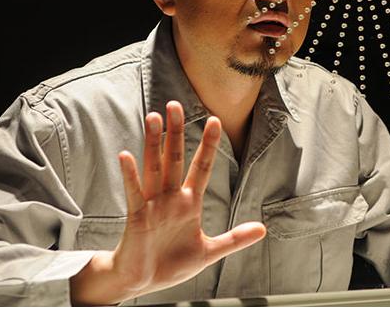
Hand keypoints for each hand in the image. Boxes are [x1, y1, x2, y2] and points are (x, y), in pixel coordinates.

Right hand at [70, 101, 265, 304]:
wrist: (144, 283)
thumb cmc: (172, 264)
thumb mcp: (209, 252)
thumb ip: (234, 239)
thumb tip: (263, 229)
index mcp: (189, 203)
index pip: (201, 167)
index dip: (208, 145)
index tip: (215, 120)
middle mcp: (171, 198)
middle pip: (174, 158)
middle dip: (176, 133)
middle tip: (176, 105)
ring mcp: (153, 205)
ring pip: (154, 168)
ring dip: (154, 144)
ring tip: (154, 118)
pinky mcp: (137, 217)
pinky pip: (135, 193)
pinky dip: (131, 176)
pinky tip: (126, 156)